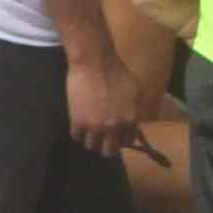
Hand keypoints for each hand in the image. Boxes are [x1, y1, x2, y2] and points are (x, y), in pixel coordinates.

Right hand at [64, 38, 144, 154]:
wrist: (94, 62)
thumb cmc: (117, 72)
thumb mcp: (136, 91)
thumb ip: (135, 111)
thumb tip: (133, 125)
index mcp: (131, 120)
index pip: (127, 142)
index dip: (120, 139)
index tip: (115, 136)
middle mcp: (115, 127)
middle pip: (109, 151)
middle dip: (106, 146)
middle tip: (102, 139)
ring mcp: (96, 126)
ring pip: (92, 146)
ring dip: (91, 140)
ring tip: (89, 132)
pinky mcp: (78, 122)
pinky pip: (77, 136)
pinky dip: (78, 132)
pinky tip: (79, 124)